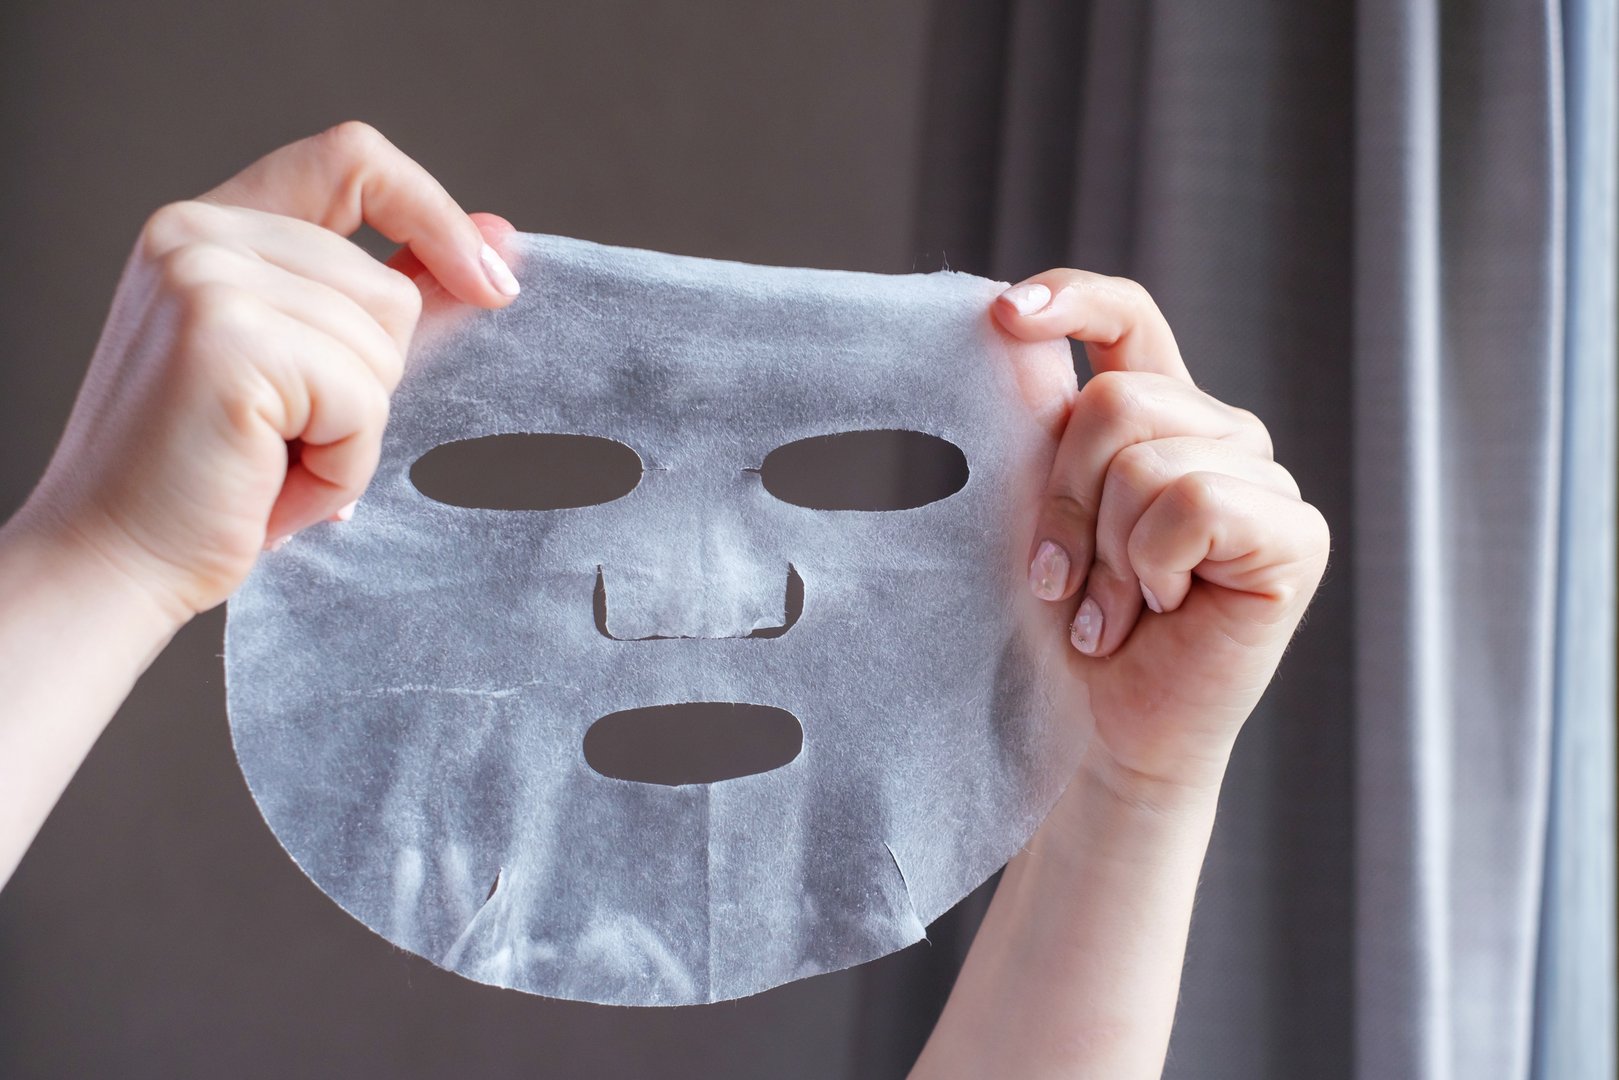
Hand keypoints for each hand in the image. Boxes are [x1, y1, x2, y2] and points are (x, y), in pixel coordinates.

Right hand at [13, 122, 520, 624]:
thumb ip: (395, 293)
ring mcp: (205, 278)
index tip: (492, 283)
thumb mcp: (311, 368)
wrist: (112, 565)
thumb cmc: (212, 481)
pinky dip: (340, 465)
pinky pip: (362, 399)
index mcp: (208, 225)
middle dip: (371, 384)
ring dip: (354, 432)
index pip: (352, 159)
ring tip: (273, 464)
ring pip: (384, 343)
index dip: (433, 213)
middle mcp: (195, 233)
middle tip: (289, 439)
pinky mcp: (226, 339)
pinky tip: (272, 486)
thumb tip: (503, 237)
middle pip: (388, 287)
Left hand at [994, 271, 1329, 800]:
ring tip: (1111, 610)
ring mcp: (1265, 482)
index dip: (1073, 297)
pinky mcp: (1294, 534)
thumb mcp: (1036, 508)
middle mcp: (1219, 434)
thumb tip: (1003, 321)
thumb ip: (1036, 419)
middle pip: (1115, 399)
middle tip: (1061, 579)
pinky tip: (1160, 612)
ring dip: (1106, 552)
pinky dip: (1153, 567)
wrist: (1099, 728)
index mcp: (1158, 415)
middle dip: (1064, 500)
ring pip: (1148, 459)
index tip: (1004, 314)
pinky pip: (1194, 502)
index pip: (1128, 317)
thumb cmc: (1065, 624)